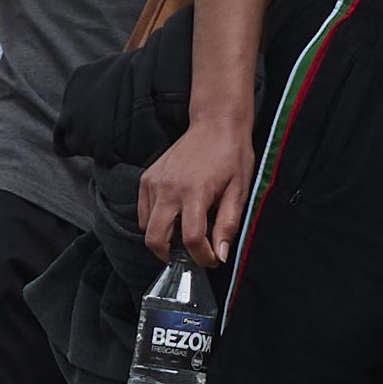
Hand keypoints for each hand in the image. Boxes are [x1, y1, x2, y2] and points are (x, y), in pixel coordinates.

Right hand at [138, 117, 253, 267]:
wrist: (216, 124)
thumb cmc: (232, 155)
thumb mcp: (239, 191)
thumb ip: (228, 225)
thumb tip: (220, 254)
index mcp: (195, 192)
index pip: (192, 239)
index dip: (202, 257)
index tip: (212, 260)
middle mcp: (169, 188)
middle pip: (156, 239)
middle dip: (171, 256)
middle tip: (189, 256)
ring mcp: (154, 182)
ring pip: (146, 227)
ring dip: (163, 238)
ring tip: (183, 233)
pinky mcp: (147, 178)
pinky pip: (143, 211)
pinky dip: (154, 221)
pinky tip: (174, 216)